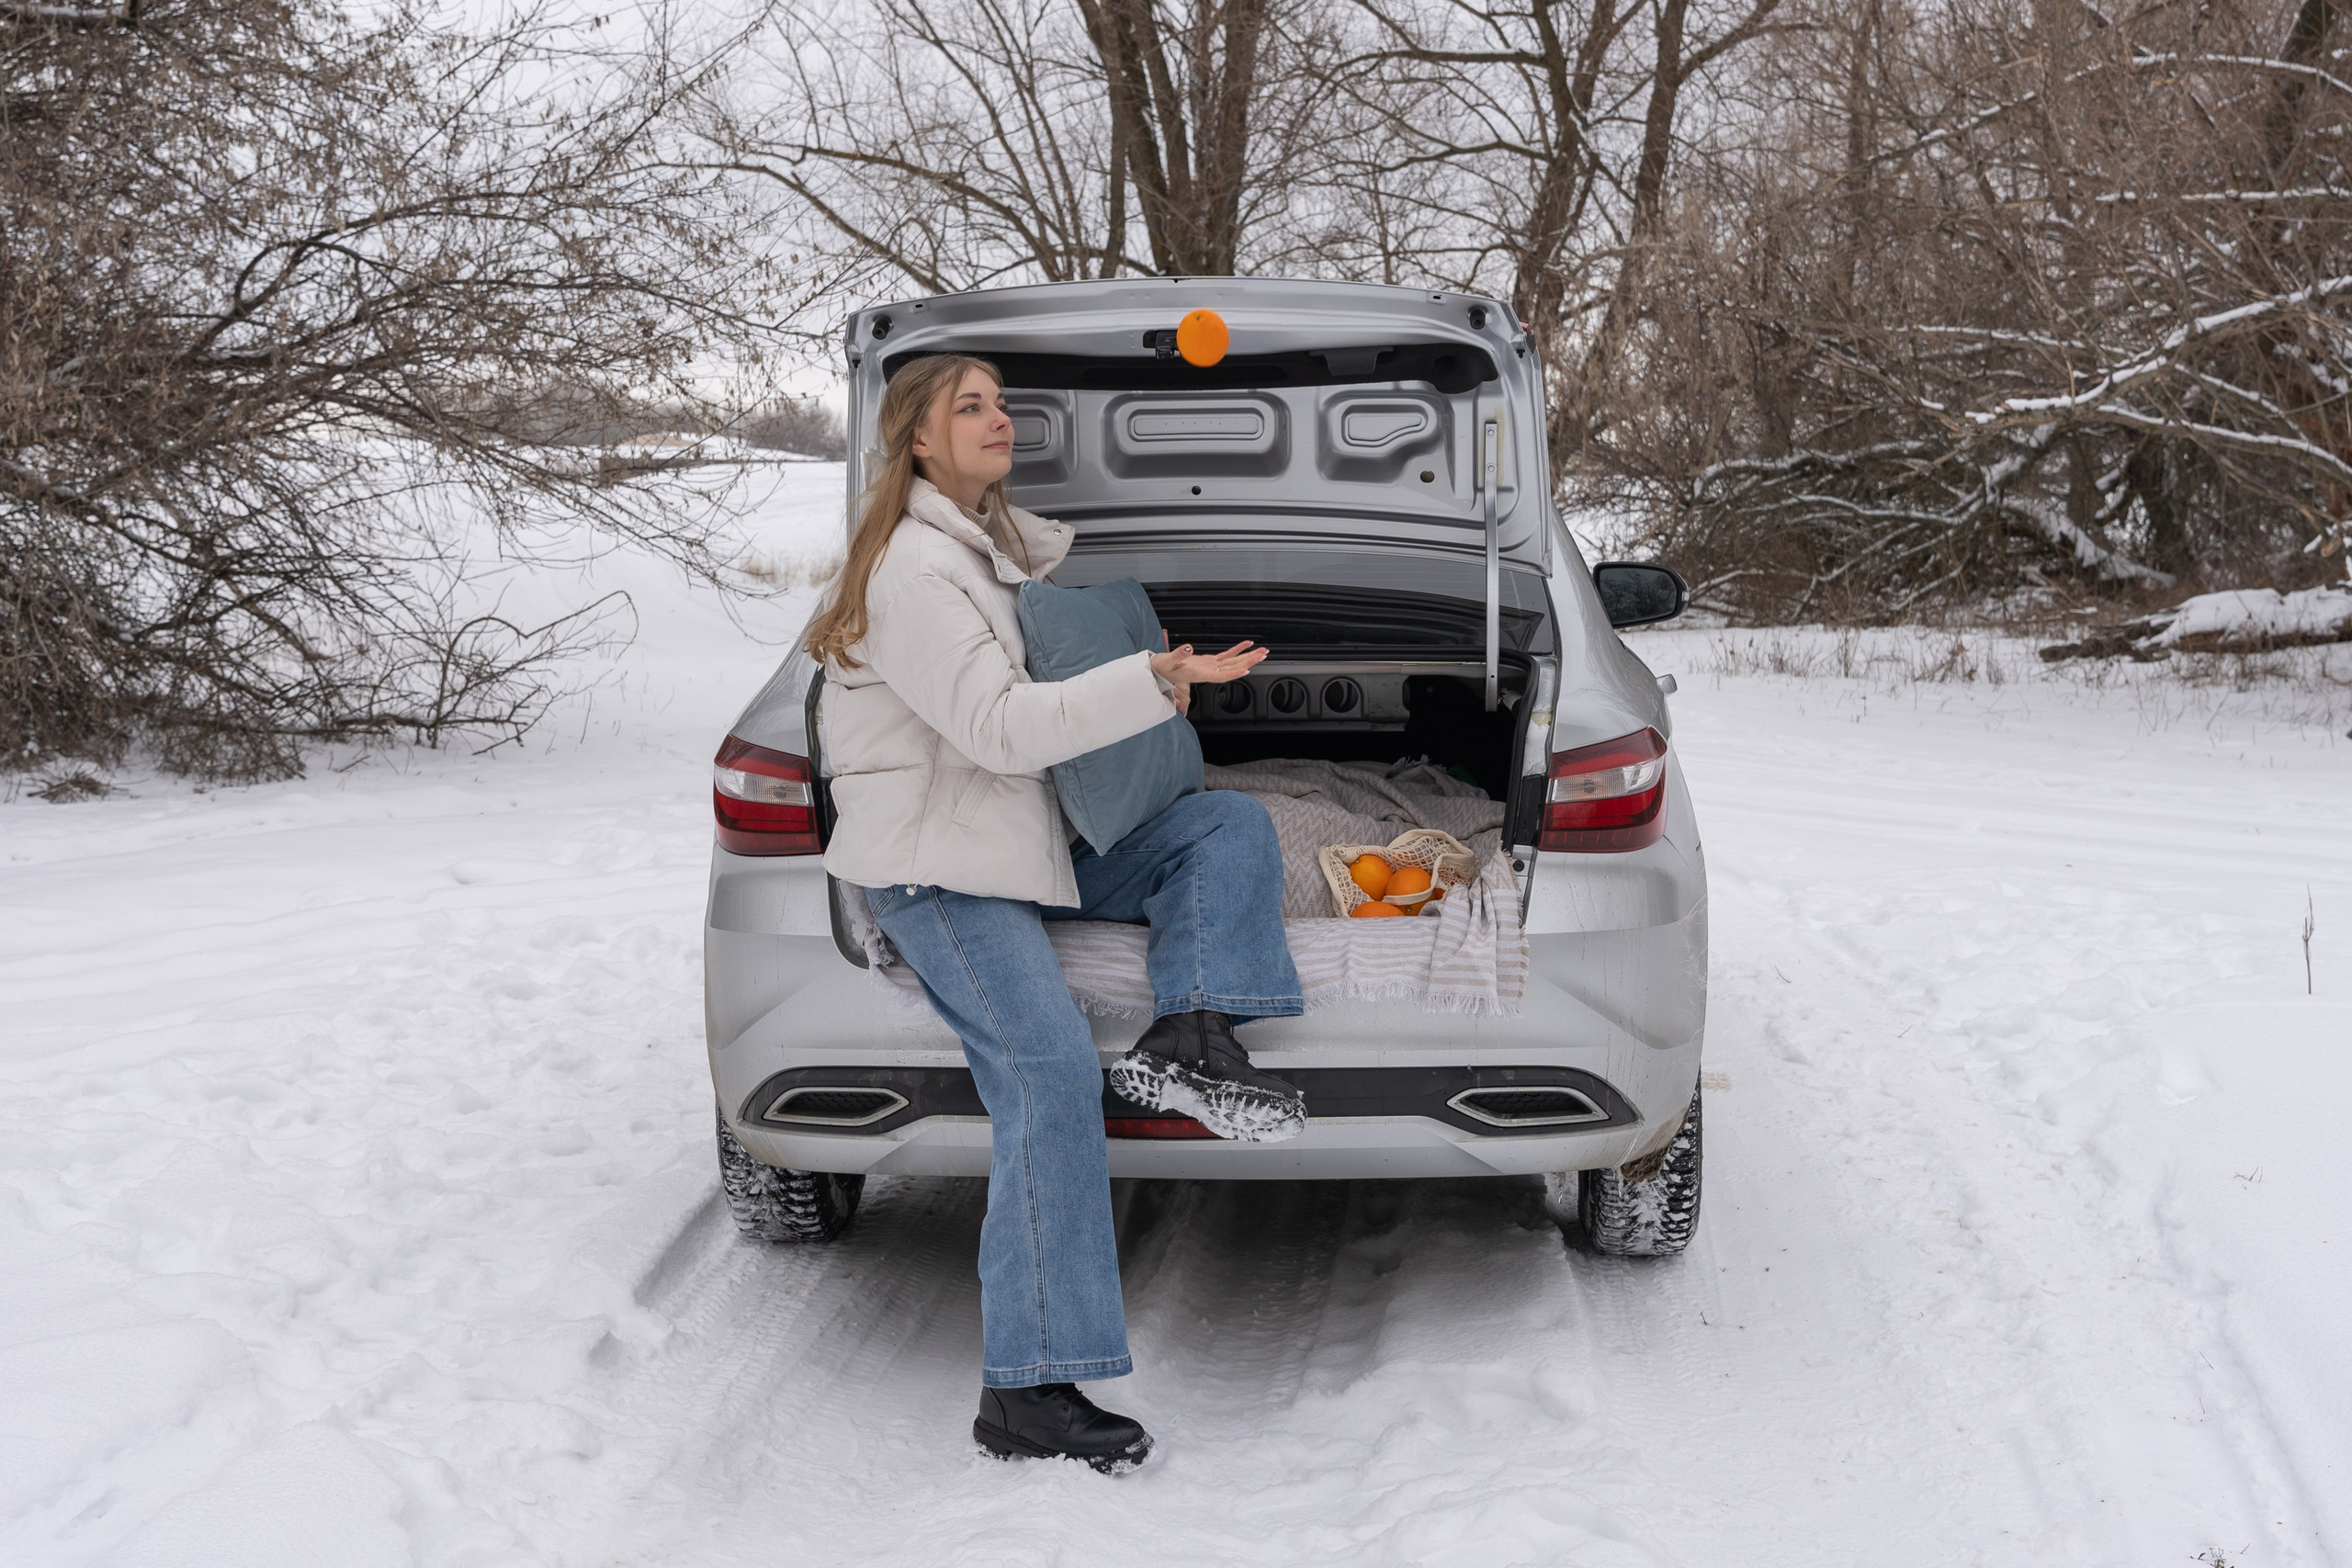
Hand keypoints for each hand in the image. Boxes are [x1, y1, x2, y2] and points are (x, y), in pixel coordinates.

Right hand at [1150, 638, 1265, 713]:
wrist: (1159, 671)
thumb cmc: (1162, 668)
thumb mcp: (1167, 661)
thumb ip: (1179, 654)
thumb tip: (1188, 647)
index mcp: (1200, 674)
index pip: (1220, 676)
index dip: (1234, 674)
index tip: (1246, 670)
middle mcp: (1208, 672)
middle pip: (1232, 668)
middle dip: (1249, 661)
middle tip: (1263, 654)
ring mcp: (1210, 667)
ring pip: (1233, 663)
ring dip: (1248, 657)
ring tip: (1261, 651)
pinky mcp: (1209, 661)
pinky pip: (1226, 656)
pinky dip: (1237, 650)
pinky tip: (1247, 644)